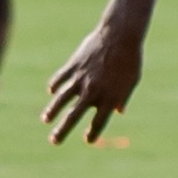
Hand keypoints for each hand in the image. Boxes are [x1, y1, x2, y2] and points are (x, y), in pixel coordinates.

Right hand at [44, 17, 144, 143]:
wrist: (120, 36)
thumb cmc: (131, 59)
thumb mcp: (132, 80)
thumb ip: (123, 96)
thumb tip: (119, 111)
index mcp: (110, 97)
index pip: (99, 122)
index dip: (93, 133)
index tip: (88, 140)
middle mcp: (93, 91)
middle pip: (74, 116)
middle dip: (63, 130)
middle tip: (54, 141)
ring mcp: (80, 79)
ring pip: (61, 99)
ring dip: (52, 111)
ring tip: (45, 120)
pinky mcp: (73, 66)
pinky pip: (60, 79)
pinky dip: (54, 86)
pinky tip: (51, 91)